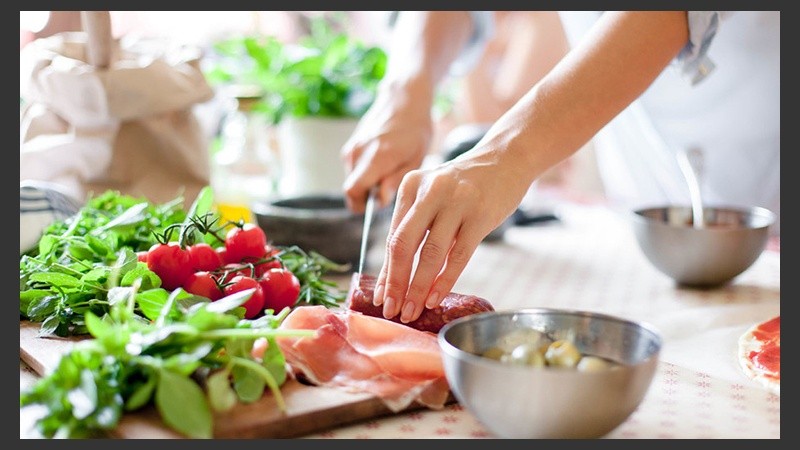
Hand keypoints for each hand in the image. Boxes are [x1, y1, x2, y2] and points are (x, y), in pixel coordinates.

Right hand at [341, 83, 433, 212]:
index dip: (362, 204)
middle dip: (367, 195)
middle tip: (389, 186)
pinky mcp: (351, 145)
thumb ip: (395, 181)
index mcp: (376, 157)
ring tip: (389, 169)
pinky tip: (382, 161)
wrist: (404, 99)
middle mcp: (358, 152)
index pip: (353, 191)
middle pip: (351, 189)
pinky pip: (354, 168)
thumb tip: (380, 200)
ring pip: (353, 179)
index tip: (378, 204)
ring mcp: (352, 147)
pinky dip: (365, 171)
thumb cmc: (415, 130)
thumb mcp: (416, 158)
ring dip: (367, 182)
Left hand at [372, 150, 531, 322]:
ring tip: (413, 311)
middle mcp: (430, 192)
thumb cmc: (467, 183)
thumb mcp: (434, 192)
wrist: (507, 157)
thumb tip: (398, 273)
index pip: (393, 236)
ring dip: (418, 288)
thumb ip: (416, 223)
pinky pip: (458, 255)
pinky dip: (444, 280)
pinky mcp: (480, 215)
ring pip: (431, 254)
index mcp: (411, 186)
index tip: (382, 297)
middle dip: (396, 283)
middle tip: (392, 310)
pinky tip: (435, 297)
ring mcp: (456, 202)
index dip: (386, 271)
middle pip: (404, 245)